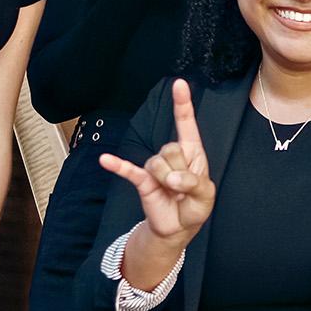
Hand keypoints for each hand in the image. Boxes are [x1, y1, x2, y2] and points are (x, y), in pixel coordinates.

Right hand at [99, 79, 215, 242]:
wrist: (177, 227)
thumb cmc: (194, 205)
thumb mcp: (205, 196)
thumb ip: (193, 183)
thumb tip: (172, 179)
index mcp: (192, 152)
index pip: (186, 124)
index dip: (182, 104)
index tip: (179, 83)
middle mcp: (172, 155)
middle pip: (172, 148)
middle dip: (181, 172)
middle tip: (184, 188)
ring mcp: (155, 167)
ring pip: (158, 163)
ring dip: (167, 181)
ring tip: (172, 193)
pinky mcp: (141, 180)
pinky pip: (128, 170)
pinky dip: (117, 166)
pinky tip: (105, 160)